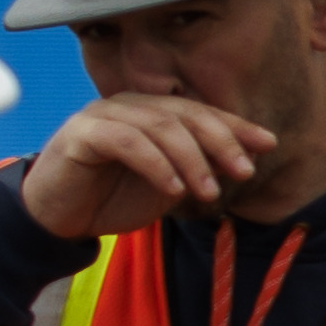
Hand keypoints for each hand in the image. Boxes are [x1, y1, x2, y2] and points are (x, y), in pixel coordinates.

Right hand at [15, 95, 274, 240]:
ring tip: (209, 192)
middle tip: (244, 171)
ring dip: (191, 160)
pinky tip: (174, 189)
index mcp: (151, 112)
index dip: (235, 125)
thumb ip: (197, 169)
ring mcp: (104, 115)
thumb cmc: (110, 200)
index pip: (200, 112)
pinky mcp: (82, 133)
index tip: (268, 143)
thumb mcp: (166, 186)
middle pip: (185, 113)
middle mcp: (129, 106)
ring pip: (160, 126)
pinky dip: (156, 165)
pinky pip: (128, 142)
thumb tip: (245, 160)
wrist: (57, 219)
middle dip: (221, 141)